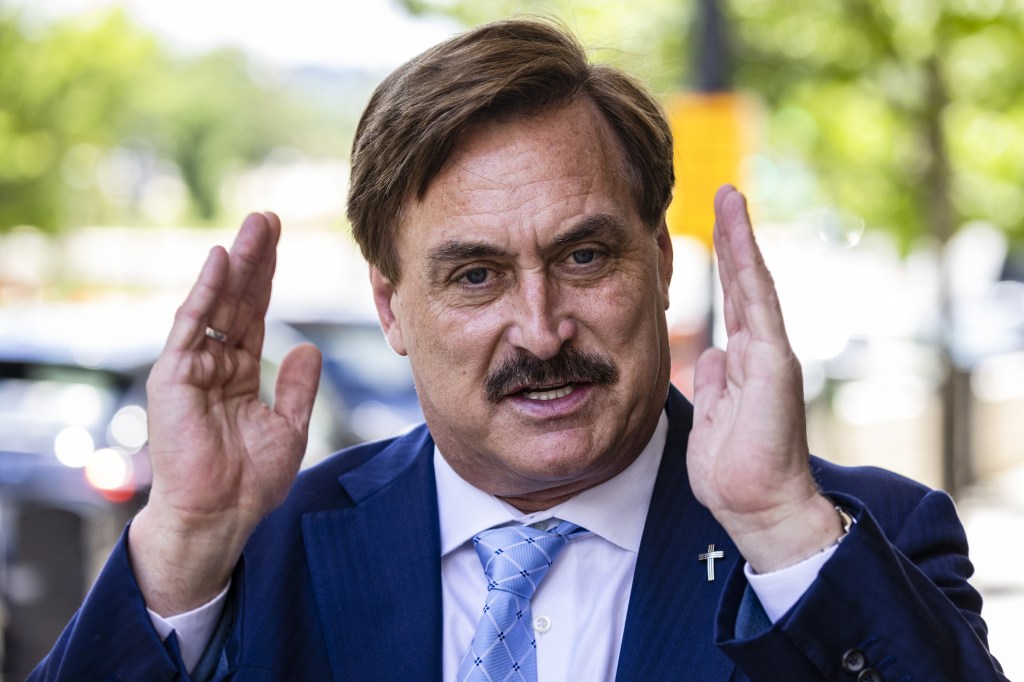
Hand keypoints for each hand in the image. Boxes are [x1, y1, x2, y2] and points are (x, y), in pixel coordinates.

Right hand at [130, 212, 321, 613]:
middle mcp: (213, 364)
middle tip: (269, 217)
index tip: (280, 242)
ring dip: (236, 263)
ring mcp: (191, 368)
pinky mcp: (173, 377)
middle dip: (254, 259)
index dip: (268, 278)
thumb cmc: (249, 480)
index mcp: (238, 373)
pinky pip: (191, 326)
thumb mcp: (288, 426)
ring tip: (255, 226)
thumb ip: (298, 386)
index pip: (254, 313)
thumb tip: (309, 348)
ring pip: (216, 304)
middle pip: (236, 299)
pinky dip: (205, 292)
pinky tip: (221, 259)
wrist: (220, 515)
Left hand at [688, 186, 841, 572]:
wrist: (757, 508)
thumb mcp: (712, 416)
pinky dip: (750, 270)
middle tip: (724, 192)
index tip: (711, 227)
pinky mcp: (775, 364)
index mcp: (745, 361)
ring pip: (754, 284)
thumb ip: (716, 381)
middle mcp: (761, 350)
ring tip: (730, 197)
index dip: (723, 263)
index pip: (733, 301)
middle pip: (744, 282)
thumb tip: (714, 352)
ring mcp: (771, 354)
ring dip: (741, 240)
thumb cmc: (733, 470)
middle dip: (734, 237)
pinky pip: (759, 308)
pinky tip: (740, 238)